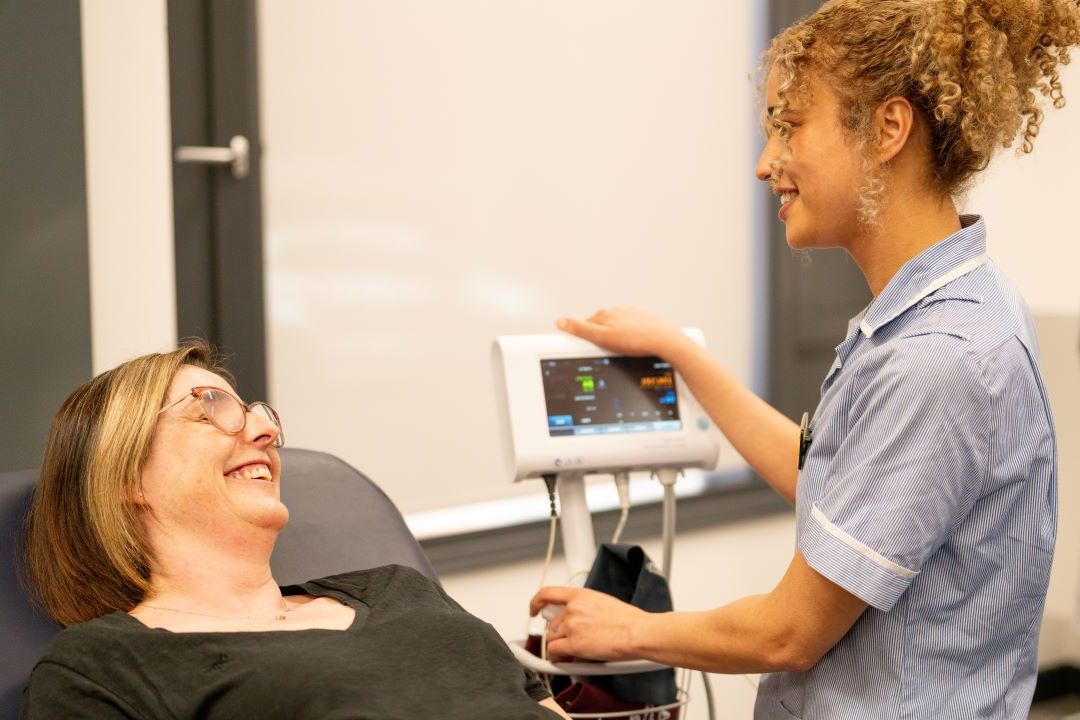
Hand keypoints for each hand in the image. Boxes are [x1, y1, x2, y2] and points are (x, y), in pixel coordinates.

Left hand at [530, 586, 646, 660]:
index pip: (547, 593)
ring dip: (561, 644)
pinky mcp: (573, 644)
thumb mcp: (603, 602)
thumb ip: (585, 606)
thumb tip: (578, 614)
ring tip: (577, 649)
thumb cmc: (628, 620)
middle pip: (551, 623)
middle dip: (559, 632)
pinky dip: (557, 657)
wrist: (638, 632)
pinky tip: (565, 659)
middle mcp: (572, 609)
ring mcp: (571, 626)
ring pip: (552, 638)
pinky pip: (554, 652)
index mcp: (580, 595)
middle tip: (571, 639)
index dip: (536, 602)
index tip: (534, 609)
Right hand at [556, 307, 691, 359]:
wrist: (666, 341)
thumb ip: (581, 329)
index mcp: (604, 314)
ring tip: (623, 350)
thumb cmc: (638, 341)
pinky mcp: (643, 320)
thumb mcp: (604, 338)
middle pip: (600, 326)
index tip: (586, 348)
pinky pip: (631, 329)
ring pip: (616, 327)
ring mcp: (631, 314)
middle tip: (607, 352)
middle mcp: (617, 311)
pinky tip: (634, 346)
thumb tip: (561, 321)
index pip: (584, 325)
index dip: (584, 338)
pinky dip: (630, 337)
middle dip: (601, 338)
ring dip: (616, 337)